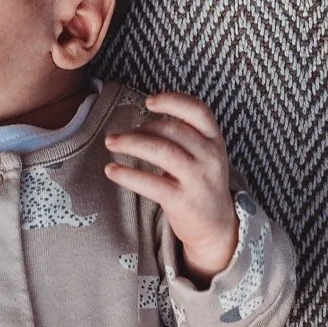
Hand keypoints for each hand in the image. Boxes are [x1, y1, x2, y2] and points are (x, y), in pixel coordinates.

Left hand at [104, 93, 237, 279]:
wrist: (217, 225)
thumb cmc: (201, 182)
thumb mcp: (204, 154)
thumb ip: (183, 136)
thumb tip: (140, 124)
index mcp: (215, 140)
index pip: (198, 111)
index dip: (173, 101)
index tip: (149, 102)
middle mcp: (210, 157)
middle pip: (172, 130)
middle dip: (141, 128)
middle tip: (120, 135)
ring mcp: (197, 179)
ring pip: (161, 151)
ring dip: (131, 143)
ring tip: (110, 142)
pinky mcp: (182, 200)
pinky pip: (150, 183)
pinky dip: (127, 174)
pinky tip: (111, 170)